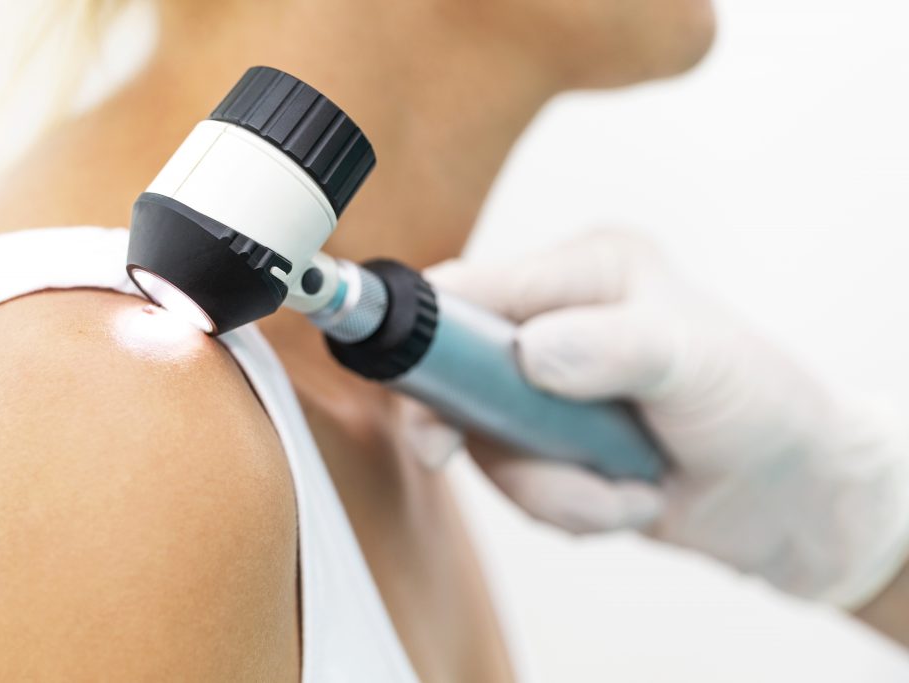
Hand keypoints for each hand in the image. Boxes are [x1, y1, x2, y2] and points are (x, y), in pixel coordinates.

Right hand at [426, 229, 908, 608]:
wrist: (792, 495)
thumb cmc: (761, 405)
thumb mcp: (699, 360)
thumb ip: (616, 345)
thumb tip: (530, 352)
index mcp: (587, 271)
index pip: (474, 288)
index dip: (432, 342)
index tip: (434, 415)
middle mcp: (556, 320)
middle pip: (458, 376)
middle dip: (499, 440)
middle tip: (537, 469)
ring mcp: (547, 387)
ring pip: (486, 445)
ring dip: (553, 488)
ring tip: (629, 490)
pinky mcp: (549, 443)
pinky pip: (518, 486)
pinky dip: (569, 508)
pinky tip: (627, 500)